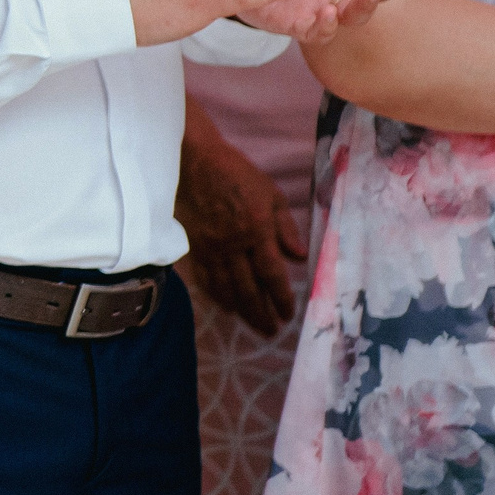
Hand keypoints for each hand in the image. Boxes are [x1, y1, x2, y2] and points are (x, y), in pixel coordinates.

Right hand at [175, 122, 305, 337]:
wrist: (194, 162)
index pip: (271, 273)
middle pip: (248, 288)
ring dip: (241, 311)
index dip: (281, 297)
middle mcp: (233, 244)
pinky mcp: (193, 246)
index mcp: (256, 230)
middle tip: (271, 331)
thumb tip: (301, 257)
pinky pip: (205, 278)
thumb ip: (286, 227)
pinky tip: (225, 306)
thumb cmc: (237, 174)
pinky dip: (216, 296)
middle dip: (261, 313)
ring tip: (253, 325)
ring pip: (226, 288)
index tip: (288, 314)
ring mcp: (210, 247)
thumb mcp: (271, 194)